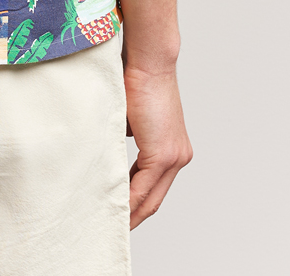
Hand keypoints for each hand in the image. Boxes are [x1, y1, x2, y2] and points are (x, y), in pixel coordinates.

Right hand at [124, 63, 192, 228]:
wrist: (149, 61)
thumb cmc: (136, 80)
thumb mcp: (132, 117)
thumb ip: (129, 136)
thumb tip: (116, 145)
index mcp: (172, 149)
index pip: (153, 186)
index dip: (137, 204)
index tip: (119, 212)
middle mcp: (178, 157)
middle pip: (154, 199)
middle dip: (134, 216)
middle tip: (113, 228)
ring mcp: (174, 157)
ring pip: (150, 196)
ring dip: (131, 211)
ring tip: (111, 222)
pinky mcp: (163, 153)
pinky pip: (143, 186)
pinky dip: (129, 199)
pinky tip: (114, 207)